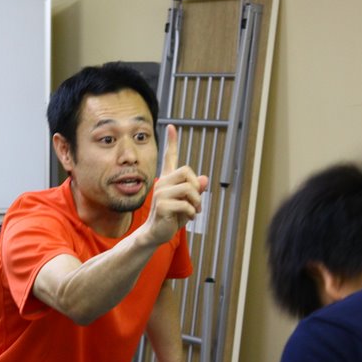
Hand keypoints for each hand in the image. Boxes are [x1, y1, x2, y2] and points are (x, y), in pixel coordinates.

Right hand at [146, 124, 208, 244]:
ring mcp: (161, 193)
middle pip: (187, 171)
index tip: (171, 127)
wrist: (156, 234)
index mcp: (168, 179)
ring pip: (189, 188)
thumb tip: (204, 179)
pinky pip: (186, 204)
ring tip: (194, 210)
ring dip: (196, 202)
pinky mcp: (162, 205)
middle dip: (196, 187)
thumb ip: (196, 190)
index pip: (169, 157)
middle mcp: (162, 183)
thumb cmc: (171, 217)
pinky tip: (188, 217)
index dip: (171, 142)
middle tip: (196, 201)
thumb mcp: (188, 202)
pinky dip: (192, 212)